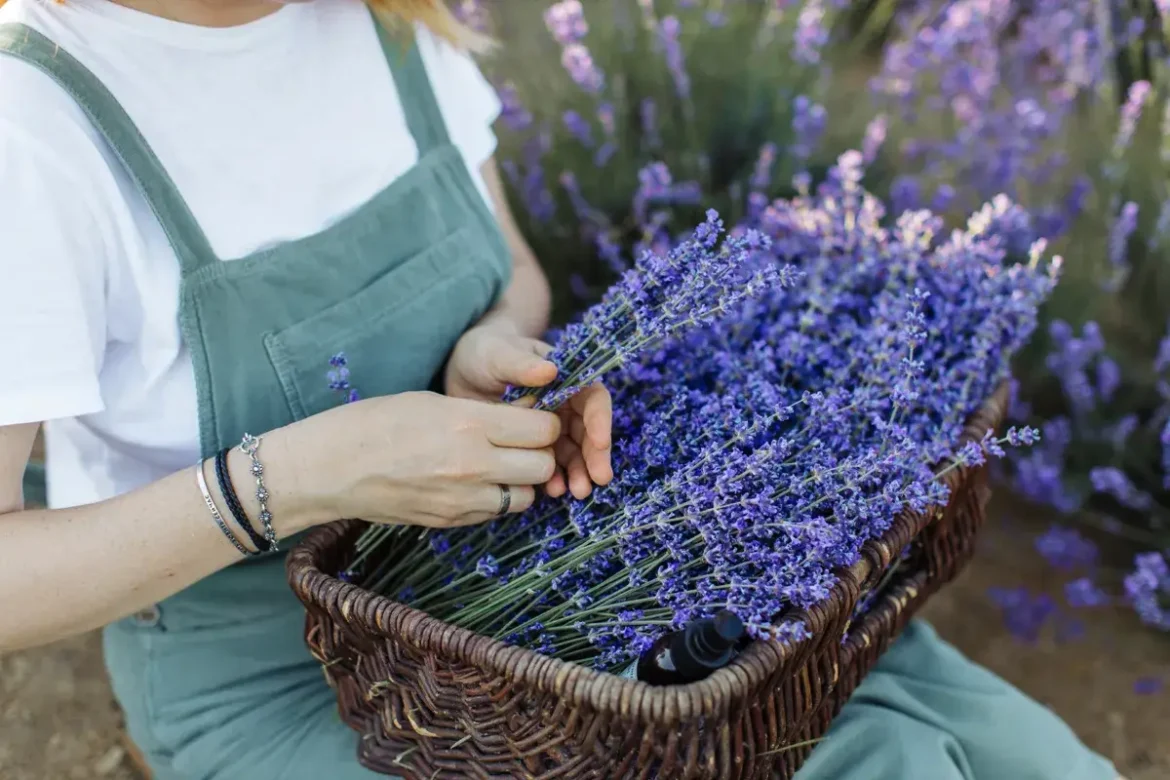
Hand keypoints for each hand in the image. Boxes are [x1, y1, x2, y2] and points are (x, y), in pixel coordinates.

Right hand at [285, 391, 560, 529]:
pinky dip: (496, 499)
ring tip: (499, 465)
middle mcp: (473, 464)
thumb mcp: (432, 401)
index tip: (532, 417)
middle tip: (521, 443)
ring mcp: (463, 499)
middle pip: (543, 465)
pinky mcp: (451, 521)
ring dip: (521, 481)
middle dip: (539, 453)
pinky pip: (496, 512)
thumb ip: (482, 413)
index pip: (542, 429)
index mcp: (469, 423)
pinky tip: (475, 483)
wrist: (328, 469)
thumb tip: (522, 418)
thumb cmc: (373, 423)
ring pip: (526, 496)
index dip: (543, 422)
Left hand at [445, 323, 612, 498]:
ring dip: (579, 472)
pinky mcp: (535, 445)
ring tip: (576, 491)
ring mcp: (551, 427)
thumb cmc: (485, 352)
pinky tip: (552, 492)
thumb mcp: (499, 354)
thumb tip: (550, 370)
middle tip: (596, 479)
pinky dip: (555, 478)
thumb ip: (522, 364)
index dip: (600, 420)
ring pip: (574, 452)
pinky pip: (551, 464)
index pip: (593, 398)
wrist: (463, 372)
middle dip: (594, 456)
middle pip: (589, 431)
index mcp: (566, 378)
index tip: (599, 442)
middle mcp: (565, 404)